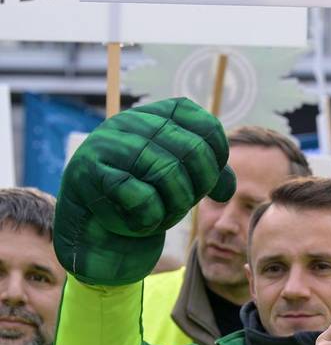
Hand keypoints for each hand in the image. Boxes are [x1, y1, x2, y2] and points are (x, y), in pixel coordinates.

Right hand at [54, 97, 235, 285]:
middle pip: (194, 150)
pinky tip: (139, 221)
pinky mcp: (90, 172)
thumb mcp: (185, 180)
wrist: (99, 228)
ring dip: (174, 207)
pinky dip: (150, 219)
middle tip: (183, 203)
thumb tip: (227, 190)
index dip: (218, 158)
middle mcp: (131, 121)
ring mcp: (108, 144)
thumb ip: (209, 173)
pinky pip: (141, 198)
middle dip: (199, 186)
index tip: (207, 181)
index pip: (207, 126)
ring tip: (161, 214)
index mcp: (157, 115)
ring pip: (168, 173)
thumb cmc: (146, 196)